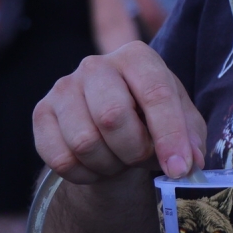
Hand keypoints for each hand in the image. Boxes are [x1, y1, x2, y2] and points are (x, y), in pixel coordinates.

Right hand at [34, 42, 206, 184]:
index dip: (170, 135)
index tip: (180, 169)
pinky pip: (61, 160)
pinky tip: (96, 164)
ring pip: (84, 143)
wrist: (110, 124)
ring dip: (110, 165)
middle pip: (112, 116)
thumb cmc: (151, 118)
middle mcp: (96, 65)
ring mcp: (64, 87)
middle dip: (134, 151)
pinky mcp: (41, 113)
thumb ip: (190, 139)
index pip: (156, 94)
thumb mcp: (182, 121)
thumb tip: (189, 163)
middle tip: (143, 159)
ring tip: (120, 158)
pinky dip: (85, 175)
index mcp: (137, 57)